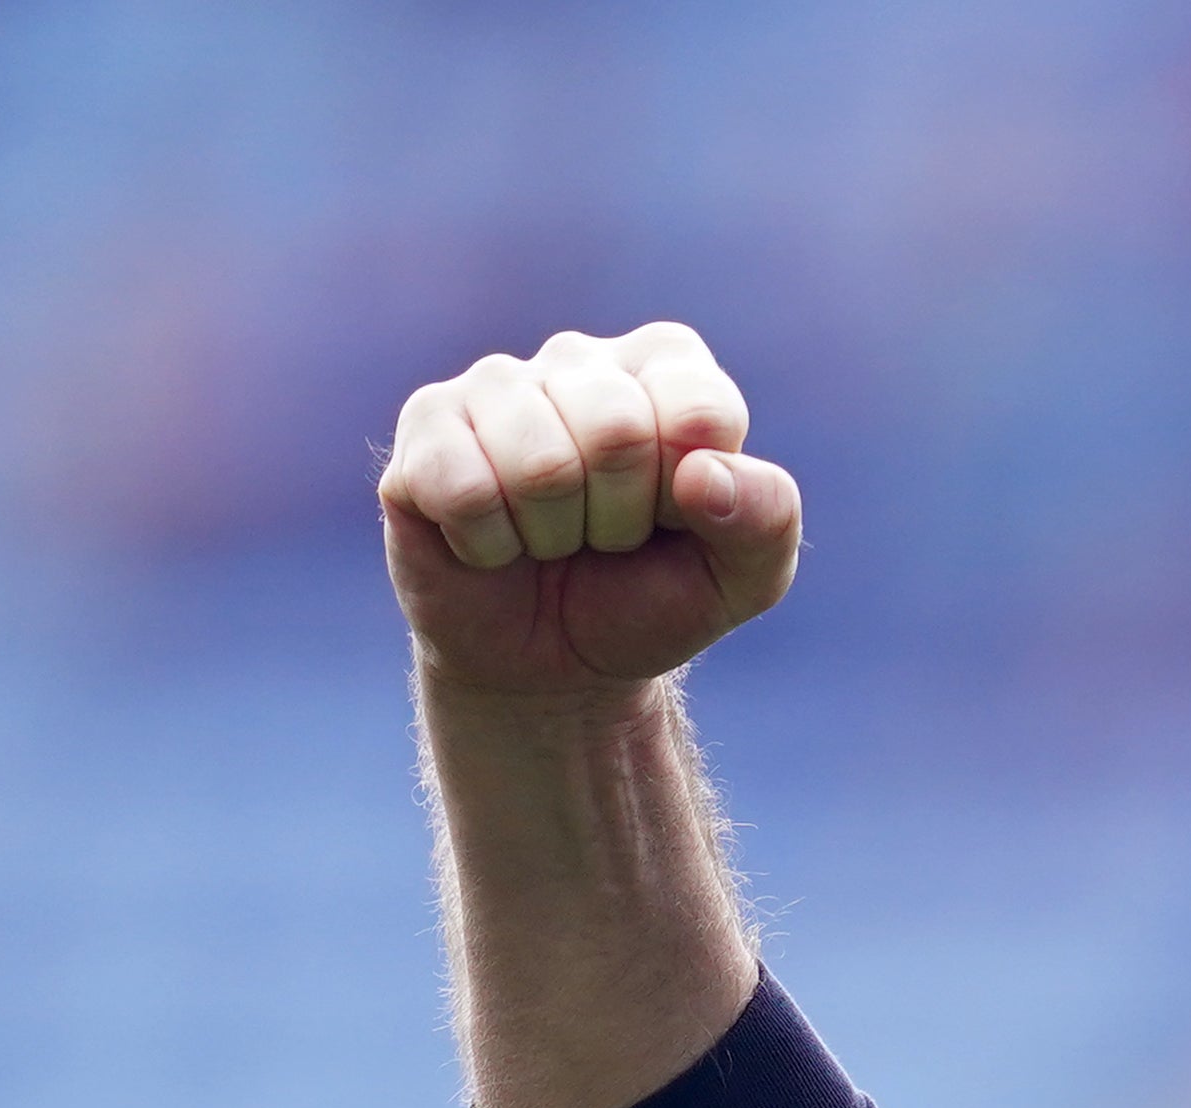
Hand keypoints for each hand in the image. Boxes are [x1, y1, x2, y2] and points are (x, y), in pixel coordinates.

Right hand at [379, 322, 800, 703]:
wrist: (554, 666)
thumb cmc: (648, 600)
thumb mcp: (741, 578)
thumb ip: (765, 518)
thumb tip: (703, 475)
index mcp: (667, 366)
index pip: (698, 411)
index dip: (688, 496)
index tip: (673, 520)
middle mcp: (578, 357)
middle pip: (617, 428)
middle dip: (621, 520)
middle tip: (607, 539)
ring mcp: (493, 386)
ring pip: (539, 463)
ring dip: (553, 535)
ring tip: (551, 540)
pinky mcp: (425, 429)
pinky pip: (463, 487)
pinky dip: (489, 545)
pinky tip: (492, 542)